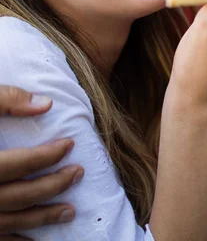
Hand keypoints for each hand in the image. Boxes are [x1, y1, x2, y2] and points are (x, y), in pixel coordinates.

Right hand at [0, 85, 82, 237]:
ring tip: (69, 211)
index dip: (47, 155)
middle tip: (78, 173)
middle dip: (53, 185)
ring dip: (41, 218)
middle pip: (19, 195)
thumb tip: (45, 104)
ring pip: (9, 221)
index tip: (70, 144)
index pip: (19, 163)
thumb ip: (5, 100)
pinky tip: (34, 240)